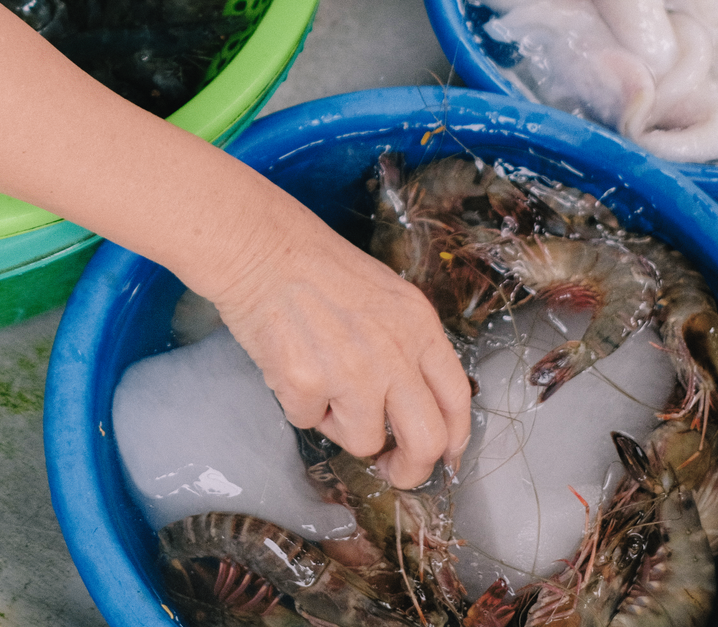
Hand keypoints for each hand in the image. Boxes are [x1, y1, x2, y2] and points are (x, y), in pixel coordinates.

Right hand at [208, 207, 472, 489]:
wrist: (260, 247)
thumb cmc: (317, 267)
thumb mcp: (388, 297)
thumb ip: (407, 346)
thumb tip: (414, 403)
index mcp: (420, 326)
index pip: (457, 399)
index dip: (453, 439)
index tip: (443, 456)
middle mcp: (394, 352)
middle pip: (426, 440)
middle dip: (410, 469)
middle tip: (391, 469)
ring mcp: (351, 371)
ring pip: (363, 441)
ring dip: (339, 425)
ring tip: (319, 382)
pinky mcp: (306, 383)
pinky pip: (308, 422)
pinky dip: (297, 404)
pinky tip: (289, 364)